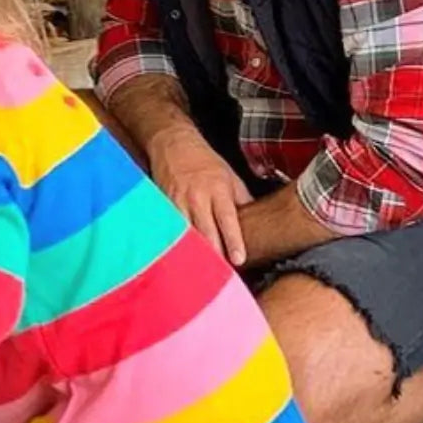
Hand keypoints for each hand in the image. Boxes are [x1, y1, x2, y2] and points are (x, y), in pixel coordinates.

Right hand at [147, 127, 252, 265]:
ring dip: (194, 254)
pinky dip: (176, 244)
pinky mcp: (163, 205)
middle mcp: (197, 197)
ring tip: (200, 274)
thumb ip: (242, 201)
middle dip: (213, 255)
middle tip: (221, 277)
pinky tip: (179, 259)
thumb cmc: (205, 162)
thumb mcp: (230, 177)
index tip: (238, 259)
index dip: (233, 241)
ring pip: (186, 234)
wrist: (174, 145)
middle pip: (205, 232)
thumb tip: (258, 224)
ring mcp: (178, 201)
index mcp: (218, 190)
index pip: (227, 219)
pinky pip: (171, 229)